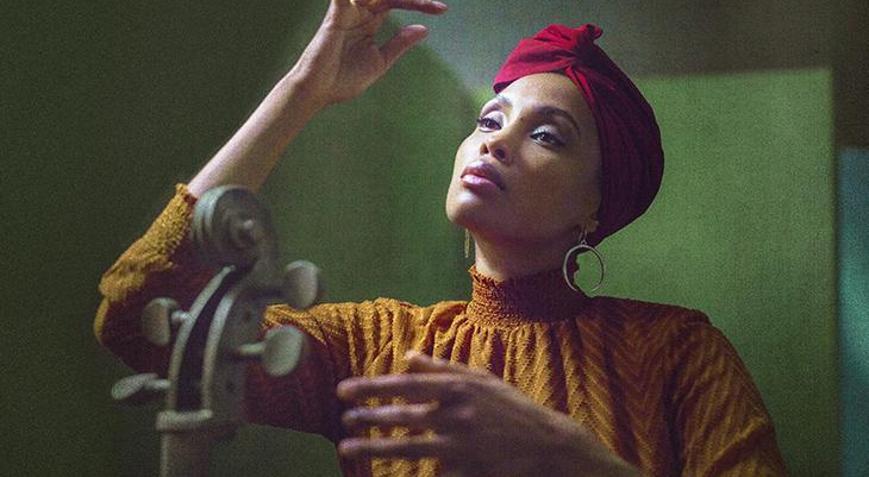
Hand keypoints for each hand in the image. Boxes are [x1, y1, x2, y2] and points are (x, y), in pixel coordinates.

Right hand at [290, 0, 447, 107]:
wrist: (319, 91)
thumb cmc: (344, 79)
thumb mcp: (380, 61)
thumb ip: (399, 44)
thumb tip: (424, 29)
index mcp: (369, 22)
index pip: (397, 2)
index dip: (420, 3)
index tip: (443, 10)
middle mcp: (359, 12)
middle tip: (434, 3)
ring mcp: (348, 11)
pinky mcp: (337, 14)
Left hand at [336, 351, 638, 475]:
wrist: (548, 445)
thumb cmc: (511, 408)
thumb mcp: (480, 380)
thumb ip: (442, 367)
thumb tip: (406, 355)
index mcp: (460, 387)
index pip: (407, 385)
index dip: (373, 387)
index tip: (345, 390)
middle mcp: (457, 415)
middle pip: (403, 415)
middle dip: (367, 416)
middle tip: (341, 418)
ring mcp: (461, 445)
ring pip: (408, 446)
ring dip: (374, 446)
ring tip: (348, 446)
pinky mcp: (466, 469)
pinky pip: (432, 471)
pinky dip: (411, 470)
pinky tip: (387, 471)